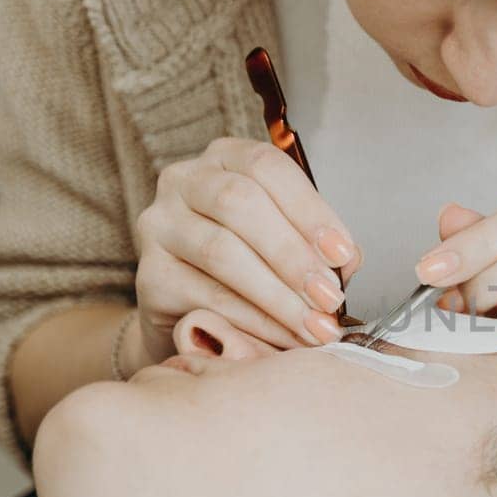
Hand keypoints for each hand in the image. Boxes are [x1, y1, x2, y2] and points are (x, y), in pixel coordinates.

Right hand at [129, 137, 361, 372]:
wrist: (191, 310)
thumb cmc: (249, 264)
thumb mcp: (286, 239)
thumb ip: (316, 242)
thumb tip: (347, 261)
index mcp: (224, 158)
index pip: (265, 167)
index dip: (308, 209)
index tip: (342, 254)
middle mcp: (184, 182)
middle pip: (239, 204)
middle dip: (293, 255)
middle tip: (330, 297)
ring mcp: (159, 226)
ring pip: (222, 253)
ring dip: (278, 295)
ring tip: (314, 326)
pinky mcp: (149, 276)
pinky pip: (205, 297)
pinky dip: (253, 321)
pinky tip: (285, 337)